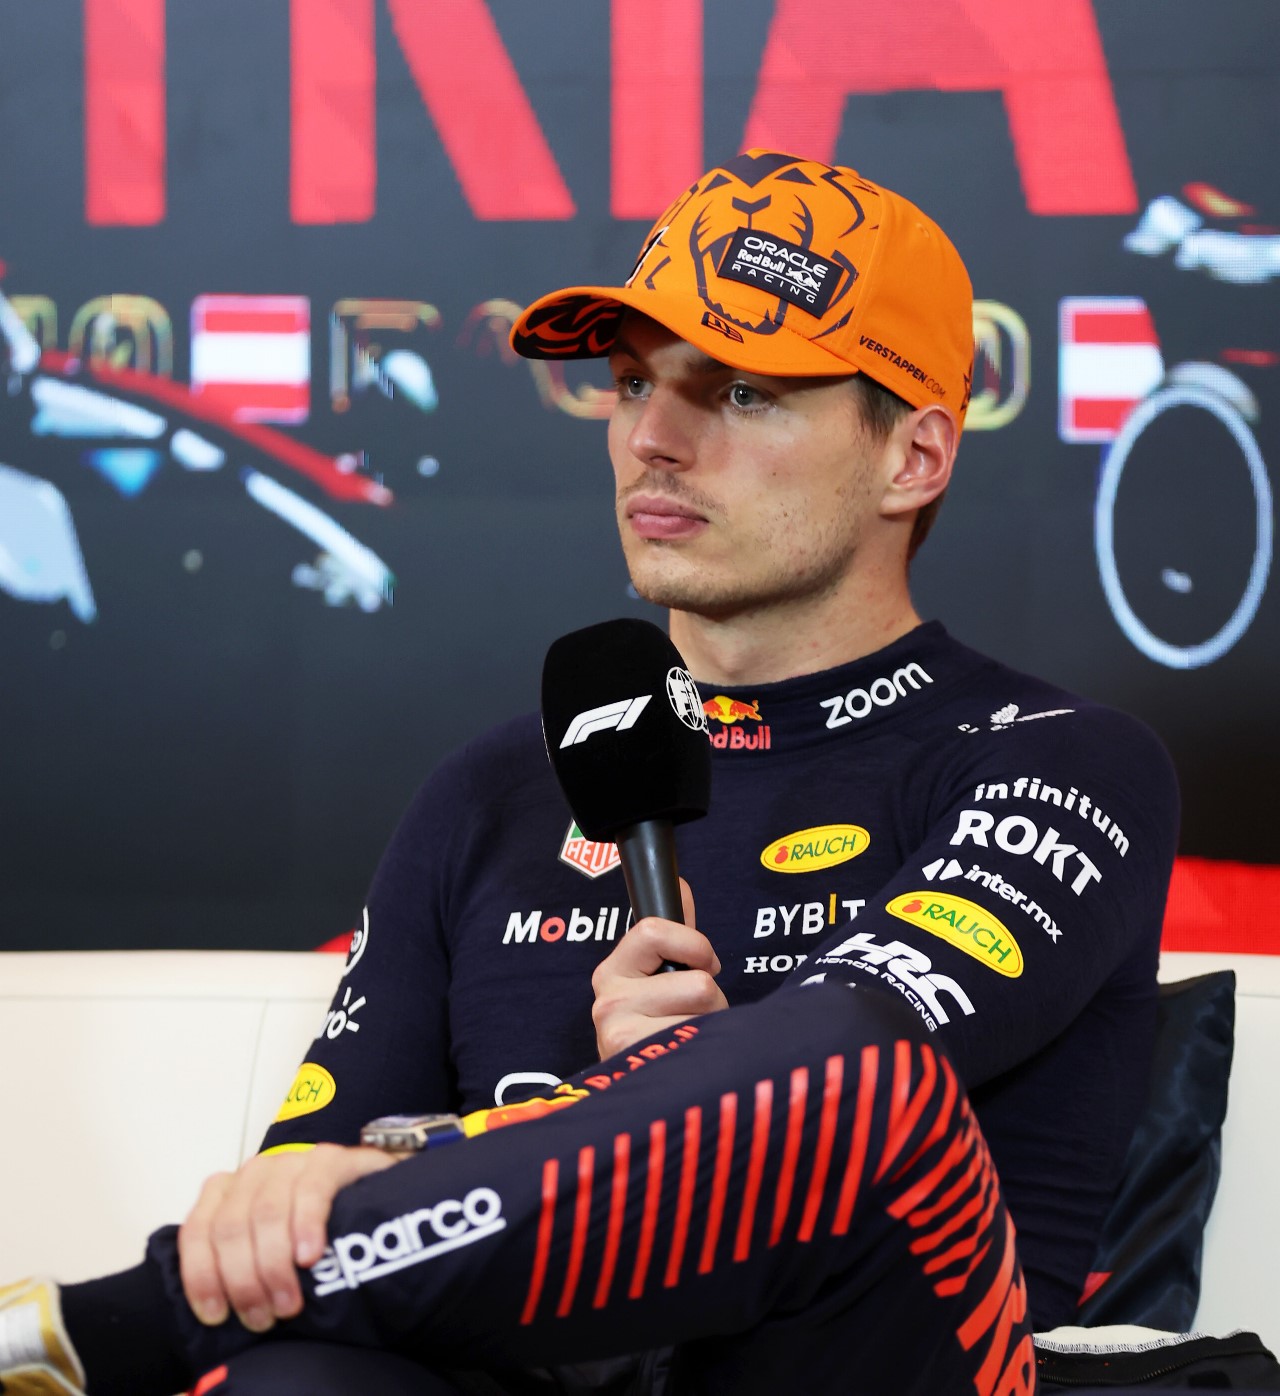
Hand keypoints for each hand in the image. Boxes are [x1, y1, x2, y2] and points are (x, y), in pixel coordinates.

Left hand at [178, 1143, 399, 1331]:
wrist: (367, 1194)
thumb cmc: (308, 1235)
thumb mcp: (264, 1251)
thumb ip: (239, 1266)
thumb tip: (216, 1316)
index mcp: (226, 1193)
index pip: (198, 1231)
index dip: (202, 1275)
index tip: (216, 1316)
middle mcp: (253, 1173)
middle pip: (231, 1228)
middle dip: (243, 1280)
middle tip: (264, 1318)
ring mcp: (291, 1162)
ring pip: (266, 1212)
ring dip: (273, 1265)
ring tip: (289, 1303)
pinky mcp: (329, 1159)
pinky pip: (311, 1191)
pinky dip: (305, 1227)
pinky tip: (309, 1257)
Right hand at [590, 879, 727, 1058]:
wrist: (642, 1092)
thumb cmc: (656, 1028)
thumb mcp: (660, 975)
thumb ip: (674, 932)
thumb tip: (680, 883)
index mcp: (612, 972)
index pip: (654, 930)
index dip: (694, 946)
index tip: (701, 964)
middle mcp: (608, 1003)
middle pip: (697, 980)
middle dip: (711, 999)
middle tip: (692, 1015)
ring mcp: (621, 1035)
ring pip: (705, 1009)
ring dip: (711, 1025)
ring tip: (689, 1039)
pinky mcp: (643, 1063)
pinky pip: (702, 1038)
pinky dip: (707, 1048)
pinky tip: (687, 1058)